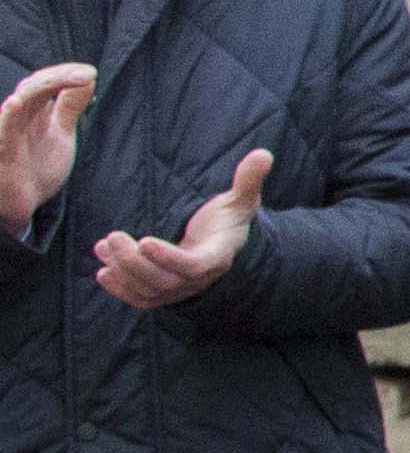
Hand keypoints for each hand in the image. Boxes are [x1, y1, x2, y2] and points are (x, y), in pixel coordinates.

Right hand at [0, 62, 88, 228]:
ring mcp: (7, 134)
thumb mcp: (60, 131)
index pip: (45, 83)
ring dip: (39, 88)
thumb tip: (88, 77)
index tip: (90, 73)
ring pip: (17, 103)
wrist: (20, 204)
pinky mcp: (1, 152)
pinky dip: (7, 117)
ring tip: (62, 78)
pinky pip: (2, 132)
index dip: (65, 74)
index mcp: (32, 112)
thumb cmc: (36, 165)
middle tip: (87, 75)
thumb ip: (69, 106)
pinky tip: (14, 103)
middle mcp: (18, 118)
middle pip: (33, 87)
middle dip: (59, 77)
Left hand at [91, 148, 264, 309]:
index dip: (168, 257)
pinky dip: (120, 289)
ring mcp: (180, 289)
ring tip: (104, 244)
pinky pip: (141, 299)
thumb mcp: (240, 199)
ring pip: (149, 291)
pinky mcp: (164, 293)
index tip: (143, 240)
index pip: (193, 266)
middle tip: (113, 237)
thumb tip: (263, 153)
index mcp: (217, 256)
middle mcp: (199, 279)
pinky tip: (103, 270)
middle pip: (165, 281)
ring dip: (123, 271)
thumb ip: (248, 180)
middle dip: (134, 262)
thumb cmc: (228, 219)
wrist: (221, 243)